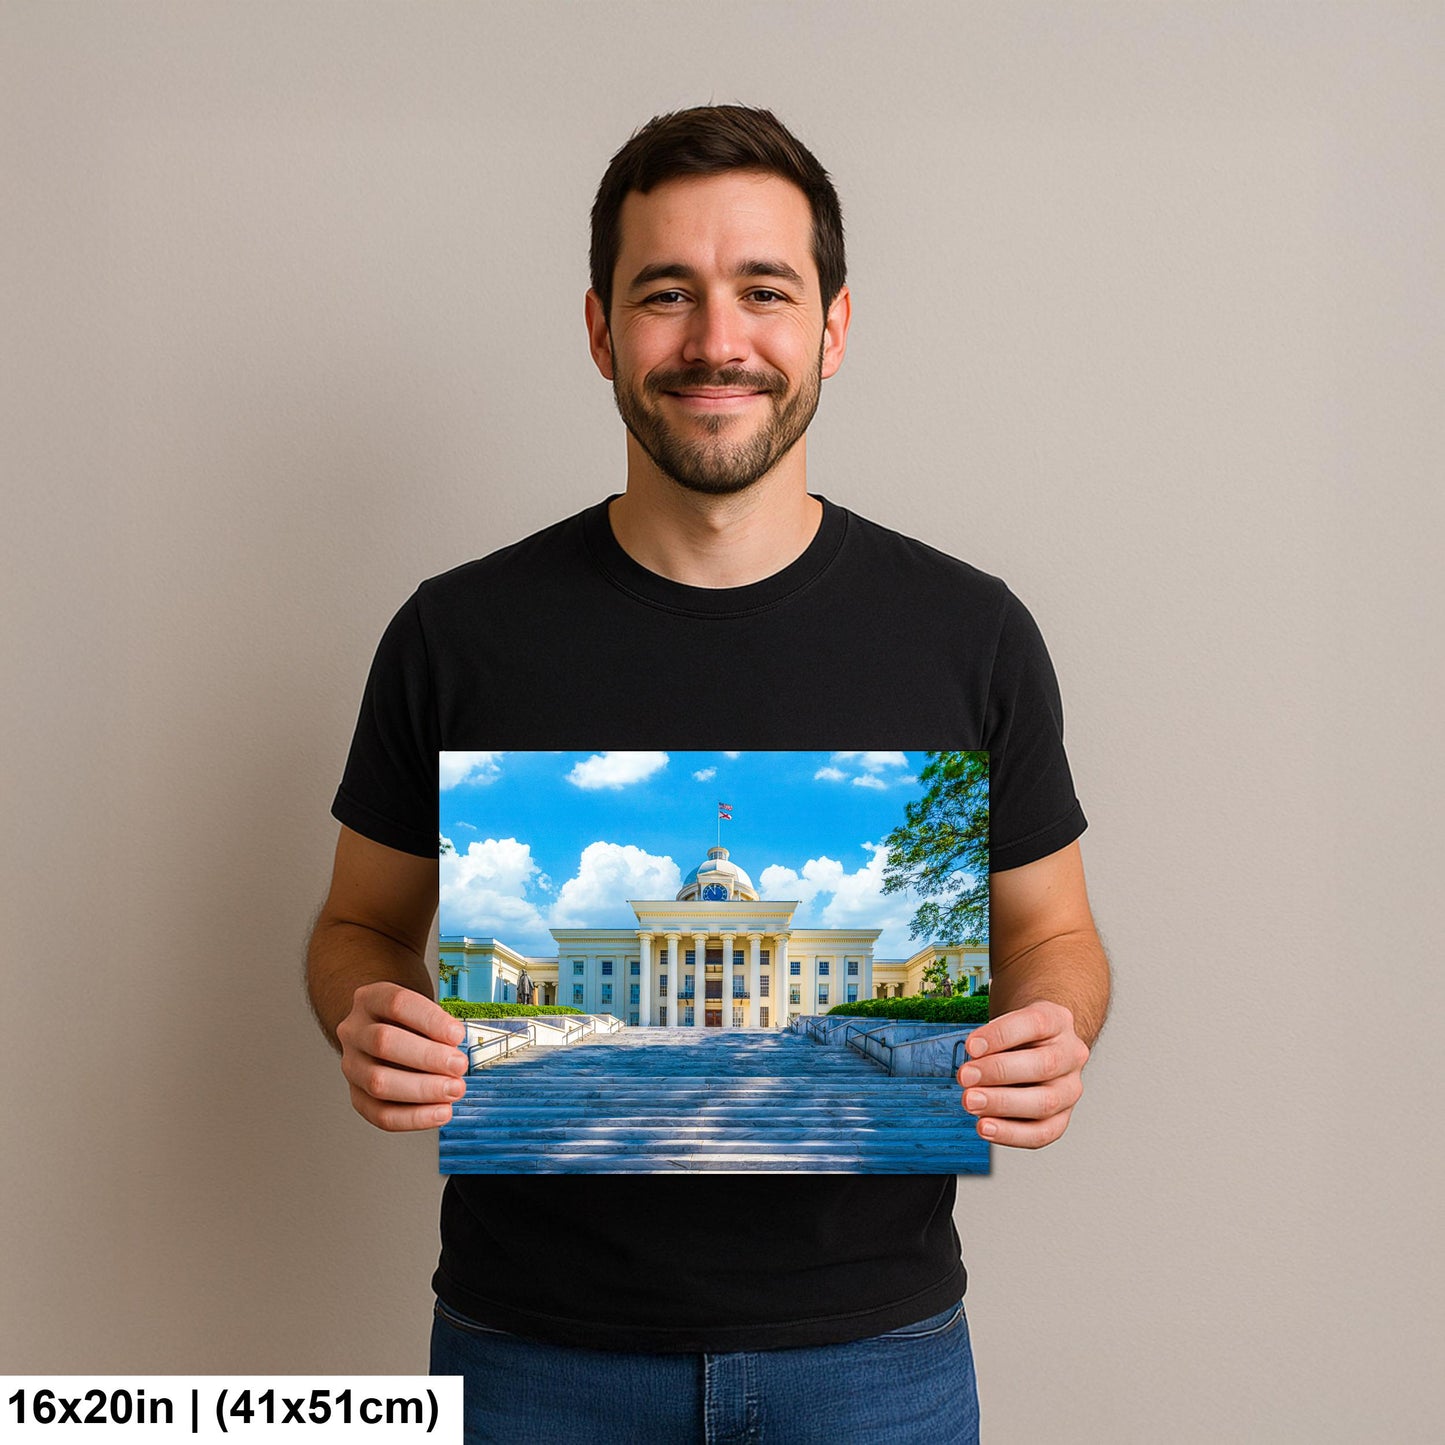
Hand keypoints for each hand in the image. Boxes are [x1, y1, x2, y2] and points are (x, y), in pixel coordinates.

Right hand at [336, 981, 468, 1131]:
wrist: (380, 1030)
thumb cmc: (407, 1020)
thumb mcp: (420, 1008)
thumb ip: (437, 1025)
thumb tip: (458, 1049)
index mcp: (371, 999)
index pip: (397, 1004)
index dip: (430, 1020)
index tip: (458, 1034)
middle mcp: (354, 1031)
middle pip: (383, 1042)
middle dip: (427, 1057)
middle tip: (458, 1066)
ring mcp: (351, 1064)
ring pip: (378, 1082)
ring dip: (423, 1090)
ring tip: (453, 1090)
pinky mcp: (356, 1095)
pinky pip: (380, 1114)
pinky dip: (414, 1117)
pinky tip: (439, 1112)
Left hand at [955, 1001, 1088, 1148]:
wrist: (1040, 1047)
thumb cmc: (1019, 1035)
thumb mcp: (1007, 1021)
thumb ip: (992, 1039)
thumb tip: (974, 1060)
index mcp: (1058, 1021)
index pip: (1035, 1024)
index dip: (1000, 1035)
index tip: (971, 1046)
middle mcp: (1071, 1054)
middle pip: (1043, 1065)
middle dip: (998, 1072)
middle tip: (965, 1077)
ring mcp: (1070, 1088)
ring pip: (1046, 1102)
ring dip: (1002, 1104)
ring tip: (971, 1102)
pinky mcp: (1062, 1117)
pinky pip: (1042, 1132)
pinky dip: (1011, 1134)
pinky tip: (986, 1127)